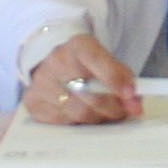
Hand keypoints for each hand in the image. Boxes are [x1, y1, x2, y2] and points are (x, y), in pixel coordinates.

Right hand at [22, 35, 142, 125]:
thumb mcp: (106, 60)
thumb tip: (135, 104)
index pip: (98, 60)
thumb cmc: (85, 64)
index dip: (116, 80)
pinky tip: (84, 114)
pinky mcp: (33, 102)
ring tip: (106, 113)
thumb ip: (123, 78)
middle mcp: (56, 62)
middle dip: (113, 107)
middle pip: (90, 94)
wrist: (52, 62)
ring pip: (79, 112)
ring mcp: (41, 82)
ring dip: (99, 118)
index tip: (131, 94)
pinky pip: (64, 122)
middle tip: (125, 111)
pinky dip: (80, 122)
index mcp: (78, 45)